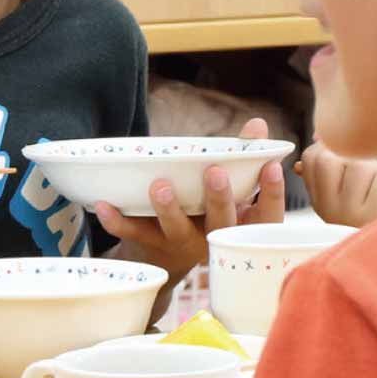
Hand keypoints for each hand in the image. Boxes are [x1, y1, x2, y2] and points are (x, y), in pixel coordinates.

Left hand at [93, 117, 285, 276]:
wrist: (166, 254)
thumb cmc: (205, 211)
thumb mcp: (228, 189)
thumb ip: (242, 156)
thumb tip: (258, 123)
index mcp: (238, 225)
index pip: (266, 216)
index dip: (273, 194)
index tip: (272, 167)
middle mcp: (212, 237)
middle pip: (220, 223)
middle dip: (219, 199)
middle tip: (214, 172)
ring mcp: (180, 243)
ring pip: (176, 230)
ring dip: (168, 209)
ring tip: (160, 186)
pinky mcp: (149, 243)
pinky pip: (132, 234)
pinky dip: (116, 221)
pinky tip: (103, 204)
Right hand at [299, 141, 376, 226]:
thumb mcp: (357, 191)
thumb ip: (340, 162)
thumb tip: (321, 132)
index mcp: (320, 201)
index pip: (311, 158)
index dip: (333, 146)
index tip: (352, 154)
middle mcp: (328, 209)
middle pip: (329, 158)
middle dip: (357, 156)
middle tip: (372, 172)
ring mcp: (349, 214)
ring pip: (360, 165)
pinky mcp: (374, 217)